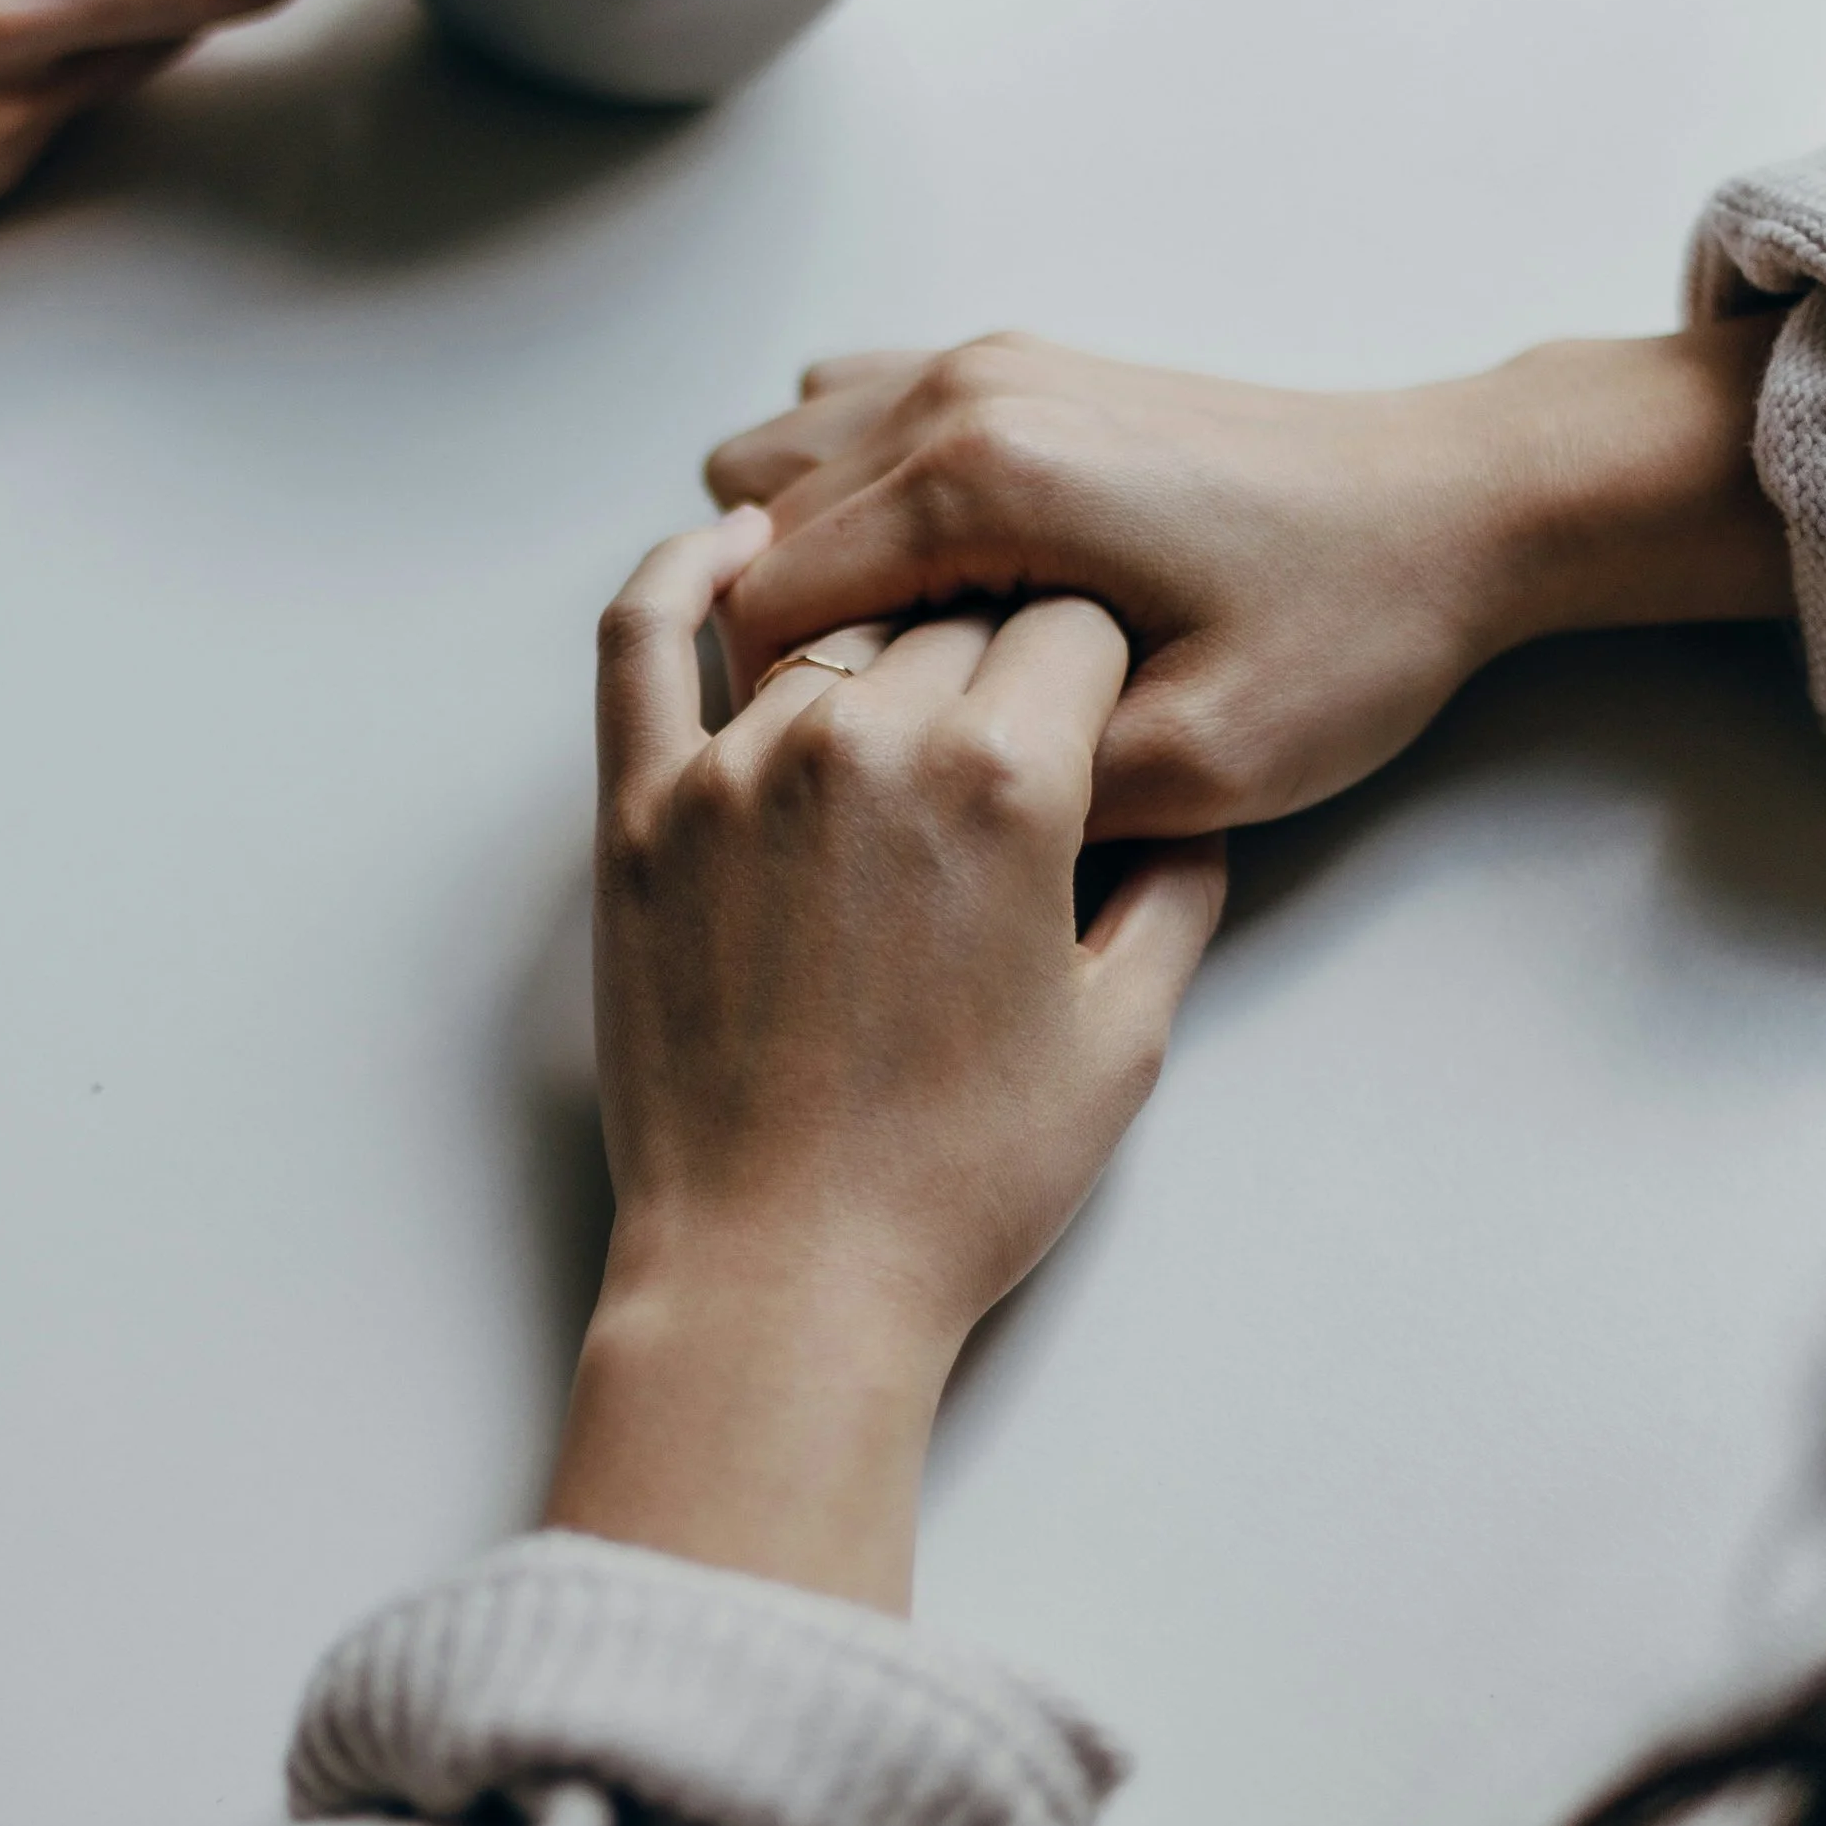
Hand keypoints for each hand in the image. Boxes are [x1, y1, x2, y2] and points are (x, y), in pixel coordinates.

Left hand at [548, 504, 1225, 1607]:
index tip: (1101, 705)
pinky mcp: (638, 812)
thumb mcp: (1125, 1037)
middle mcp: (864, 740)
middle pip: (955, 618)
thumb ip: (1175, 891)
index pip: (1074, 628)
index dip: (1102, 664)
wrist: (784, 1276)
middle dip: (1001, 656)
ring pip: (830, 628)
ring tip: (920, 669)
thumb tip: (1187, 805)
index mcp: (1003, 780)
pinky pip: (642, 640)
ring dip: (884, 639)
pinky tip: (740, 549)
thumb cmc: (958, 1178)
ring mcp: (735, 767)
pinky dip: (683, 573)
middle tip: (1016, 719)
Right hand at [706, 322, 1792, 839]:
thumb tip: (903, 810)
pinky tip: (936, 582)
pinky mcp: (1014, 367)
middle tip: (917, 733)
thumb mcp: (1201, 766)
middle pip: (757, 533)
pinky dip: (853, 502)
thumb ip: (1025, 793)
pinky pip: (848, 420)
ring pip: (783, 470)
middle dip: (801, 648)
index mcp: (980, 483)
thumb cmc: (1348, 631)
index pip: (764, 607)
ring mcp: (982, 364)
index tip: (883, 778)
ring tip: (923, 658)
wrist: (1459, 505)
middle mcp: (959, 396)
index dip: (796, 719)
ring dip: (816, 568)